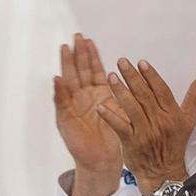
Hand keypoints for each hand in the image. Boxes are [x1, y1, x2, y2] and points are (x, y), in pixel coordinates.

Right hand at [54, 33, 121, 195]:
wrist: (103, 159)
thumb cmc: (113, 136)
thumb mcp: (122, 112)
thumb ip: (124, 95)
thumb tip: (137, 77)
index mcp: (99, 93)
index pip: (94, 69)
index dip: (91, 55)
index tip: (89, 40)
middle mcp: (84, 96)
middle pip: (80, 70)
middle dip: (78, 54)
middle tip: (76, 37)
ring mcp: (74, 105)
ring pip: (70, 81)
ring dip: (67, 65)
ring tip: (65, 49)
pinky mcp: (66, 117)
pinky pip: (62, 102)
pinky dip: (60, 91)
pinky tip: (58, 79)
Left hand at [99, 58, 195, 195]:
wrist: (165, 173)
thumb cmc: (174, 145)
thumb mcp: (189, 120)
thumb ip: (194, 96)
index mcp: (174, 115)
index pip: (162, 91)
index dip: (151, 76)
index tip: (141, 62)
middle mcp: (160, 122)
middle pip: (145, 95)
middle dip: (133, 77)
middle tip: (122, 62)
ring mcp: (146, 133)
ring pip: (132, 108)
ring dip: (120, 91)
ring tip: (111, 76)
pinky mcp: (133, 143)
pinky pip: (120, 127)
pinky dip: (110, 116)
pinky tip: (101, 106)